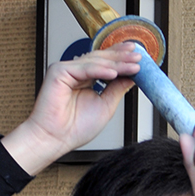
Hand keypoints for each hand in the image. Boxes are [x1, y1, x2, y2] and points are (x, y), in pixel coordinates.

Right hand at [2, 44, 141, 174]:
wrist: (56, 139)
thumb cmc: (74, 128)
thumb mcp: (106, 106)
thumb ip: (117, 89)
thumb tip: (132, 77)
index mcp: (86, 79)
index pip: (106, 64)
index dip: (122, 59)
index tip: (139, 58)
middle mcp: (76, 72)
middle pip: (102, 59)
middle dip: (122, 57)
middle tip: (139, 56)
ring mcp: (67, 70)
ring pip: (95, 61)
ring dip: (116, 63)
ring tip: (133, 65)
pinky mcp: (58, 71)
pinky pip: (84, 68)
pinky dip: (100, 70)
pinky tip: (114, 72)